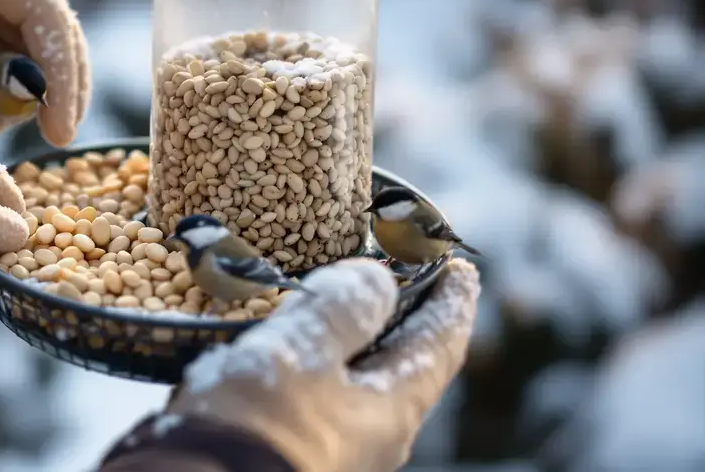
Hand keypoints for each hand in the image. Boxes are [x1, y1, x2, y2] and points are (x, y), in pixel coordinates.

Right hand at [168, 258, 479, 471]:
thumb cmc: (258, 424)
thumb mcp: (301, 350)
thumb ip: (342, 308)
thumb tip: (377, 280)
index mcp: (393, 410)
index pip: (440, 345)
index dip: (451, 302)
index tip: (461, 267)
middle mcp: (374, 436)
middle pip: (403, 366)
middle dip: (403, 318)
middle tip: (400, 277)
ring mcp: (336, 449)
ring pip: (359, 384)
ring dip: (355, 342)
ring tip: (338, 305)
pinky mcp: (294, 453)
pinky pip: (321, 398)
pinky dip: (318, 364)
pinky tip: (289, 349)